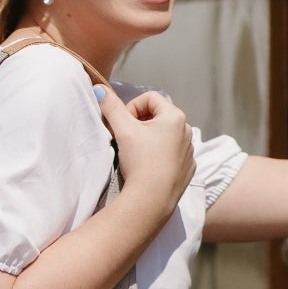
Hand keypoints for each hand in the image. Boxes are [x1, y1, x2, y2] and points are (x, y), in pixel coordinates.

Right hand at [97, 86, 194, 220]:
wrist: (151, 200)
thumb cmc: (140, 162)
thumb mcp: (123, 130)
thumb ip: (111, 106)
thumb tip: (98, 88)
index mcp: (175, 117)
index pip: (149, 98)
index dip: (131, 108)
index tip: (123, 125)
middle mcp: (187, 131)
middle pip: (158, 116)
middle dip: (140, 124)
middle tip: (127, 139)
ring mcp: (189, 151)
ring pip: (165, 136)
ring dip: (150, 139)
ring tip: (137, 155)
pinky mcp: (188, 169)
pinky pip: (172, 154)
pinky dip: (160, 156)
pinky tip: (149, 167)